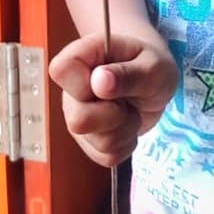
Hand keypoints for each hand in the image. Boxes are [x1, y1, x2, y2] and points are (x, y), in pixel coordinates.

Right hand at [49, 33, 178, 166]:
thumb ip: (128, 73)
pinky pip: (106, 156)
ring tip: (131, 108)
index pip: (60, 71)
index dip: (83, 84)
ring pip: (97, 142)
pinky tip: (129, 122)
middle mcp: (72, 89)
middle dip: (115, 115)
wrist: (153, 80)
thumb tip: (100, 81)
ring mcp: (77, 117)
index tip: (107, 82)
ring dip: (125, 129)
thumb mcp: (152, 65)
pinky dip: (126, 143)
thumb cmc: (150, 64)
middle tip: (128, 98)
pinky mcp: (89, 142)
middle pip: (78, 120)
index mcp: (81, 57)